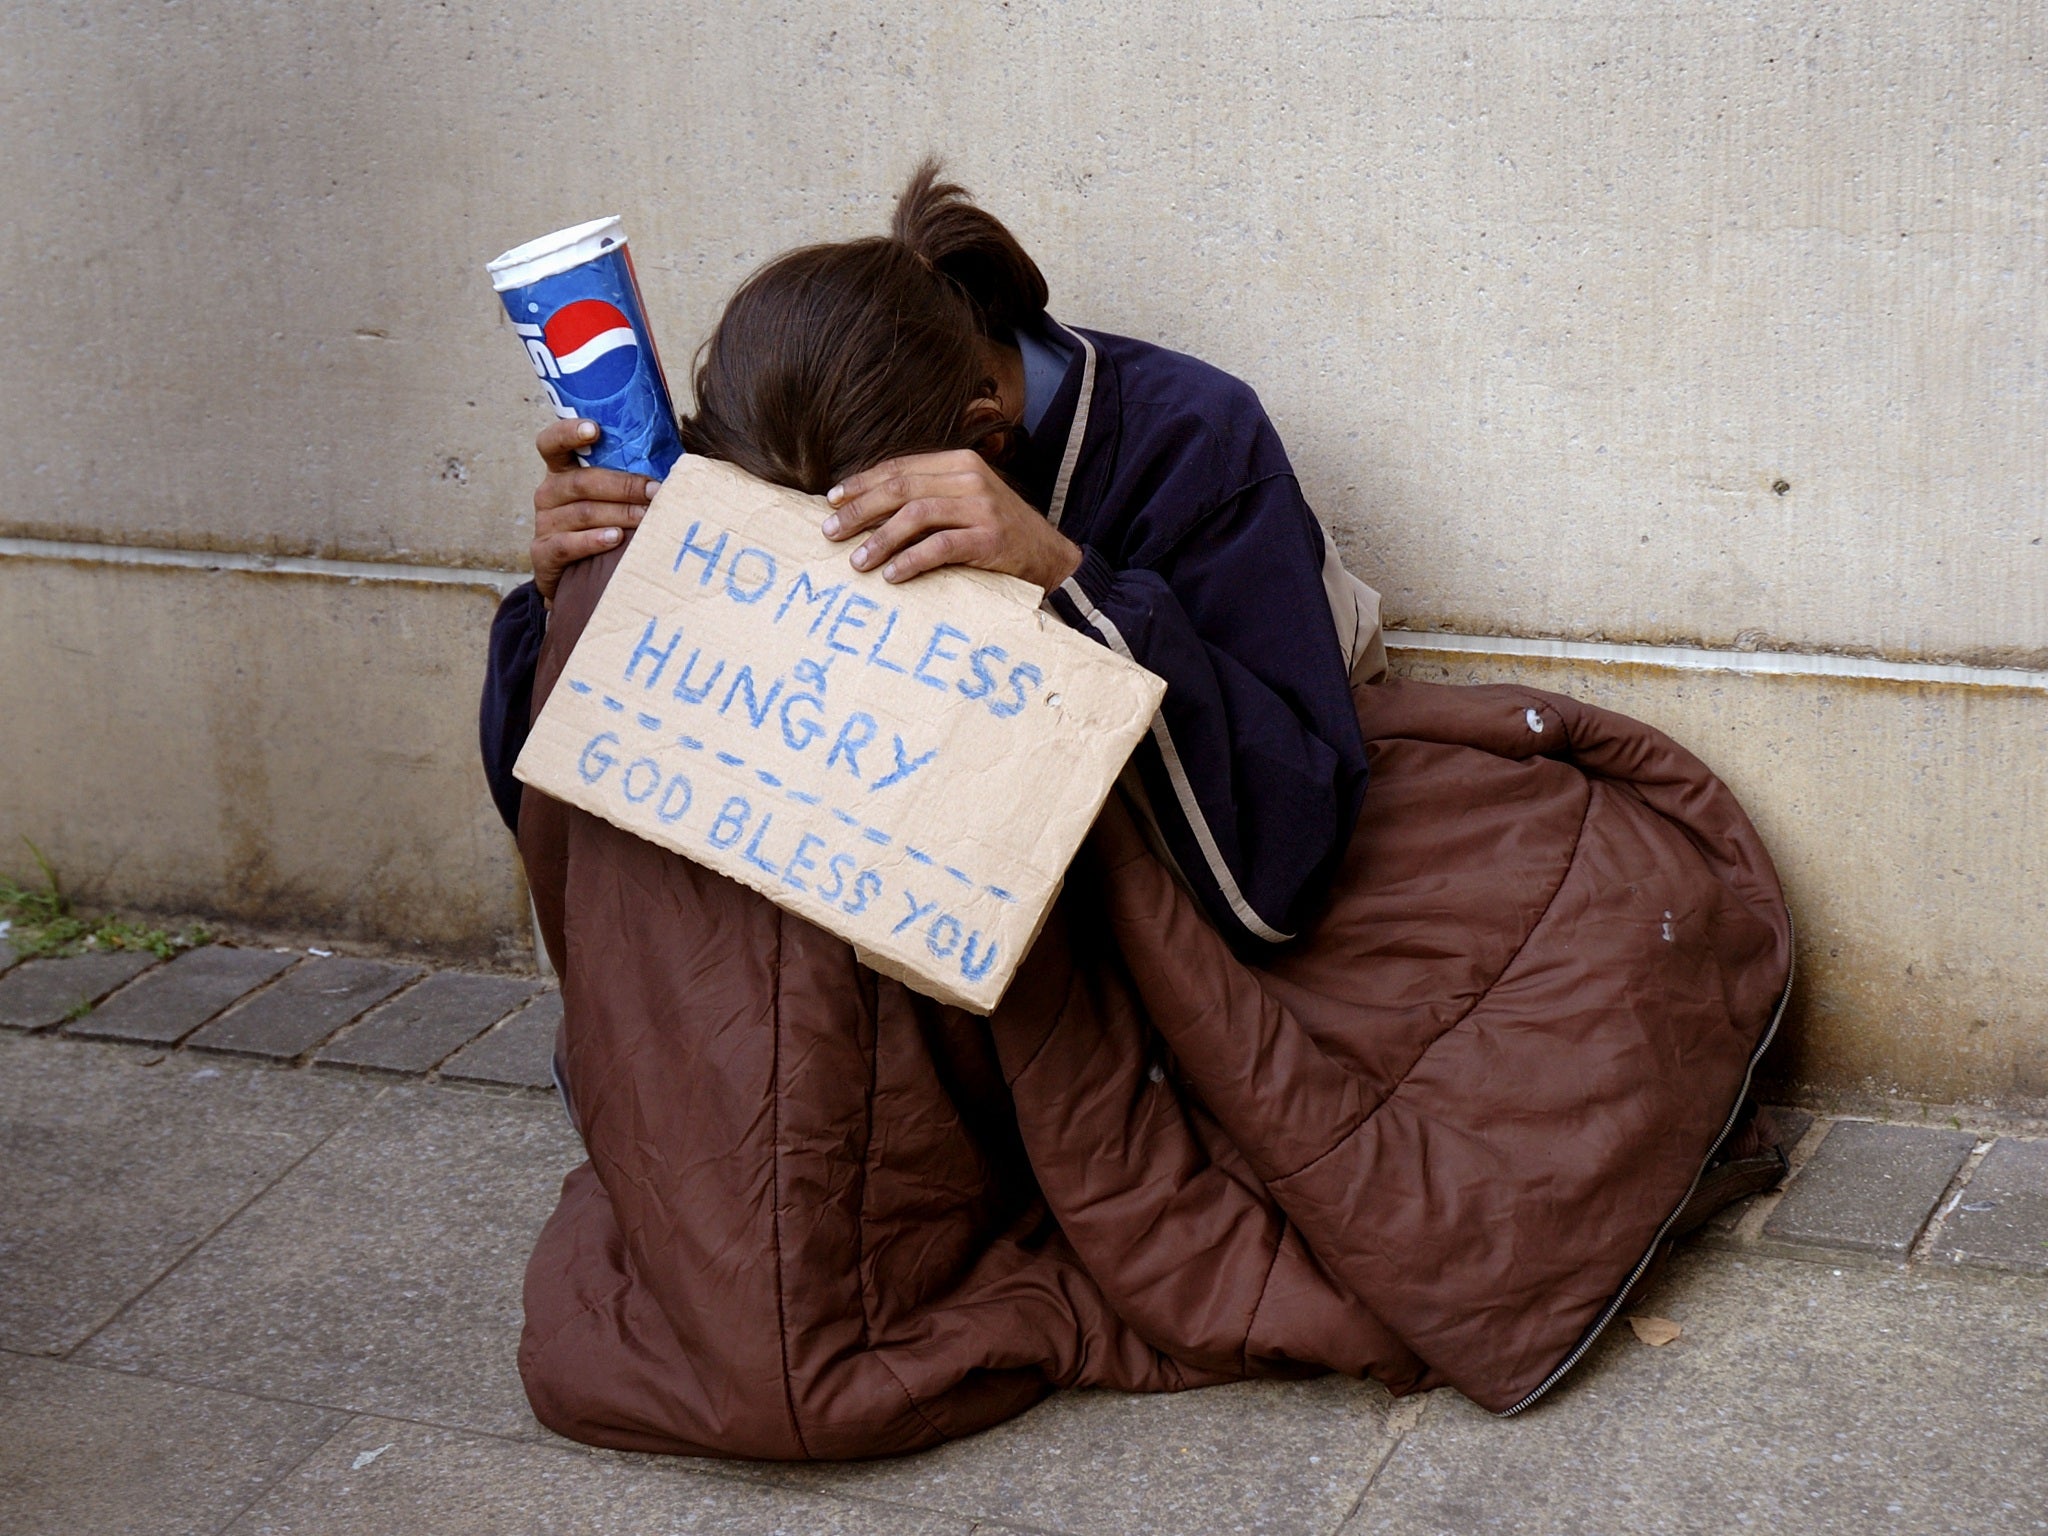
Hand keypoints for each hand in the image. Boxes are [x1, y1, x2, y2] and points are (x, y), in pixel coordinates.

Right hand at [529, 419, 660, 602]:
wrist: (577, 577)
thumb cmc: (606, 524)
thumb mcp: (613, 496)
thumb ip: (630, 474)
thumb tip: (679, 460)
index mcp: (562, 470)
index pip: (552, 443)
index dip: (568, 432)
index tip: (594, 429)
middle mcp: (549, 492)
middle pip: (581, 482)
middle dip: (623, 485)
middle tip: (655, 491)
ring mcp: (544, 523)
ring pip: (582, 513)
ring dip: (620, 514)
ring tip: (647, 517)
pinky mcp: (543, 553)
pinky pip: (567, 544)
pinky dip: (593, 541)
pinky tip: (616, 538)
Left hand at [822, 450, 1082, 592]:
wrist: (1050, 556)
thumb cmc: (997, 531)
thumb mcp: (964, 501)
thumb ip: (927, 495)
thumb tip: (866, 507)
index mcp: (959, 462)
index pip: (900, 468)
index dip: (862, 483)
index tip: (831, 501)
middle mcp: (970, 478)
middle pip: (901, 489)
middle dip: (860, 510)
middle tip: (831, 532)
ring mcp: (982, 507)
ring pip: (916, 516)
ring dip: (880, 539)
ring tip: (857, 561)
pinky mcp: (991, 538)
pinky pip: (941, 547)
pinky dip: (911, 561)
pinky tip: (892, 575)